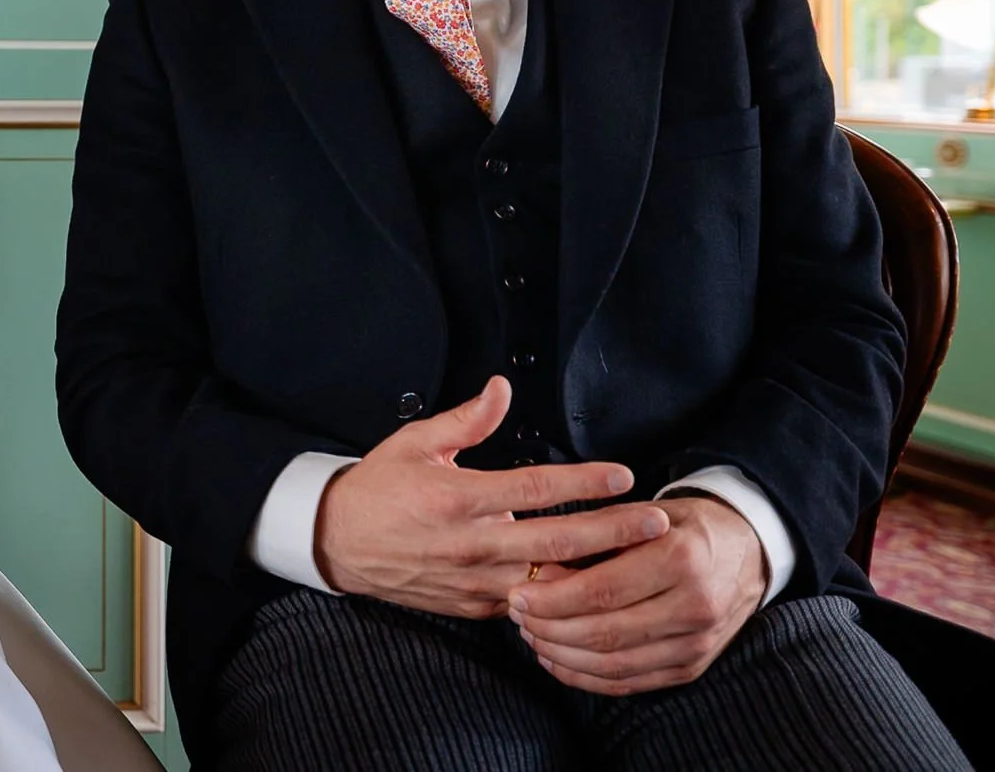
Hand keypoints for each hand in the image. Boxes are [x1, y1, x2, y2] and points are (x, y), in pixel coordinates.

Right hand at [314, 377, 670, 618]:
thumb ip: (466, 419)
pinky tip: (595, 583)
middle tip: (657, 522)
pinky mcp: (475, 605)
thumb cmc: (378, 488)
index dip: (583, 484)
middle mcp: (470, 543)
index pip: (535, 490)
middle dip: (614, 532)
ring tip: (640, 558)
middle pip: (557, 541)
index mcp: (457, 498)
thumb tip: (502, 388)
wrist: (337, 543)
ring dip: (597, 569)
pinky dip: (563, 594)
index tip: (622, 476)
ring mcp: (475, 580)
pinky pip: (529, 602)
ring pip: (550, 581)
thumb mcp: (414, 442)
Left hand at [509, 494, 768, 694]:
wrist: (745, 549)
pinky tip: (557, 660)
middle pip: (605, 633)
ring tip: (531, 635)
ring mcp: (697, 643)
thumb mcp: (641, 513)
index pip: (603, 590)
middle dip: (550, 629)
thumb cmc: (681, 525)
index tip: (517, 594)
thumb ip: (593, 538)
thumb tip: (539, 570)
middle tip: (517, 616)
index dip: (553, 598)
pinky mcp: (692, 667)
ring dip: (562, 655)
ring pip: (614, 664)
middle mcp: (695, 605)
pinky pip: (630, 683)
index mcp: (682, 558)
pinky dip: (586, 677)